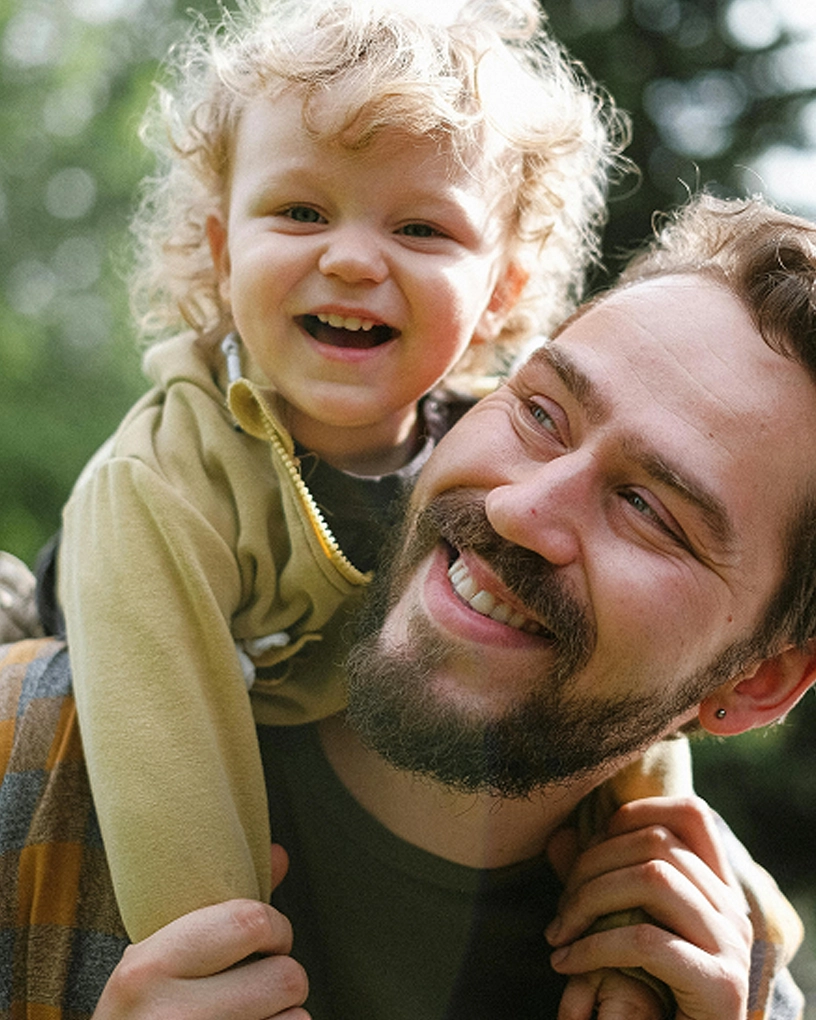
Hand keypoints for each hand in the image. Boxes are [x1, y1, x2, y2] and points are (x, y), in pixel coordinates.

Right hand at [93, 845, 308, 1018]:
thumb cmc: (143, 1016)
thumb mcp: (158, 963)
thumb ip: (220, 913)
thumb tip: (278, 855)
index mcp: (148, 967)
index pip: (250, 922)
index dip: (276, 927)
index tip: (270, 937)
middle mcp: (167, 1013)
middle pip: (285, 975)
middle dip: (284, 979)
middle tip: (261, 984)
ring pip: (296, 1018)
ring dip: (286, 1016)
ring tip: (249, 1016)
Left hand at [545, 796, 752, 1019]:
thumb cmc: (650, 994)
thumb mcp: (623, 928)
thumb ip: (597, 883)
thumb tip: (558, 838)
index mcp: (719, 890)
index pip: (691, 814)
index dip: (634, 814)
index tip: (590, 848)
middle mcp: (733, 909)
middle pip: (658, 842)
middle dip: (592, 865)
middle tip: (560, 908)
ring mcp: (732, 945)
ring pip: (653, 880)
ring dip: (589, 901)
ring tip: (559, 934)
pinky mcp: (720, 985)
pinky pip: (646, 941)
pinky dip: (594, 947)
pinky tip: (567, 963)